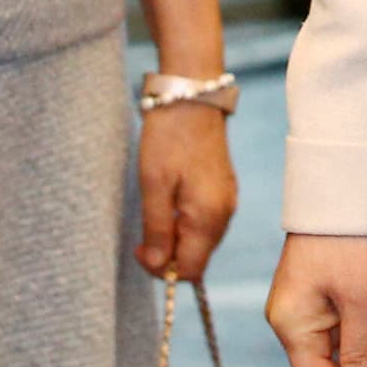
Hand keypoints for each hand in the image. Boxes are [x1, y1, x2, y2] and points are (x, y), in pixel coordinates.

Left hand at [133, 102, 237, 283]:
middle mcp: (224, 214)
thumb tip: (157, 265)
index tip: (139, 247)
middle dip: (167, 254)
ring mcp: (227, 201)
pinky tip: (170, 201)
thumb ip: (157, 229)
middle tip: (143, 230)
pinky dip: (185, 223)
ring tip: (155, 209)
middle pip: (197, 258)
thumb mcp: (153, 185)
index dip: (161, 269)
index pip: (189, 270)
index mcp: (209, 217)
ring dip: (175, 238)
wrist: (192, 96)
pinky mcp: (223, 190)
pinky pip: (204, 222)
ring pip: (200, 241)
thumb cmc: (169, 138)